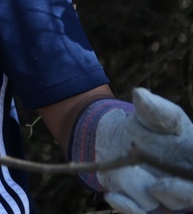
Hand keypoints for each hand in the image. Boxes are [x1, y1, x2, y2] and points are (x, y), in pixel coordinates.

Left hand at [88, 89, 192, 213]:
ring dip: (144, 194)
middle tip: (158, 187)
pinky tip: (113, 196)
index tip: (189, 172)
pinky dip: (128, 208)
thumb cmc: (147, 126)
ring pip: (163, 204)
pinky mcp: (146, 205)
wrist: (123, 139)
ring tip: (126, 174)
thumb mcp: (152, 116)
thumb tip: (140, 95)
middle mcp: (186, 181)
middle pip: (191, 196)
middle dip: (179, 194)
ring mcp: (168, 196)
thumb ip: (153, 110)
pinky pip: (140, 213)